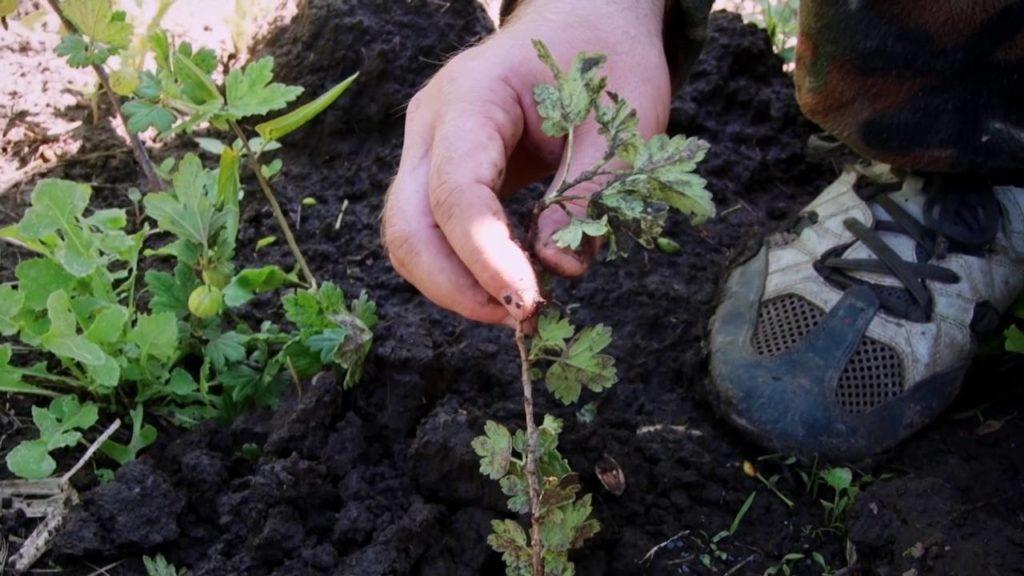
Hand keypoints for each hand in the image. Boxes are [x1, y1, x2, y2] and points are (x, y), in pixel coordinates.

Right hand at [382, 0, 669, 324]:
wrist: (581, 25)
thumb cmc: (603, 60)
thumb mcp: (618, 122)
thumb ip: (587, 193)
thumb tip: (559, 268)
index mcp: (471, 96)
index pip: (456, 191)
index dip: (485, 256)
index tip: (528, 302)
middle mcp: (431, 126)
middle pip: (406, 225)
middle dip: (454, 286)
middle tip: (522, 316)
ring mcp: (426, 151)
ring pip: (409, 239)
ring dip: (456, 286)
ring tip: (521, 302)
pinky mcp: (438, 176)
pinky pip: (431, 235)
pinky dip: (464, 271)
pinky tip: (511, 280)